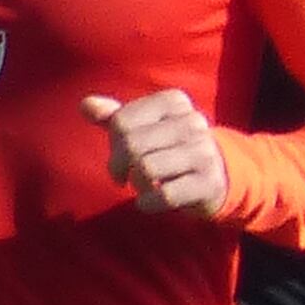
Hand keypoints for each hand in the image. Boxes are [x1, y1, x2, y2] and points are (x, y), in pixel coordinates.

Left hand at [86, 87, 231, 215]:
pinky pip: (163, 195)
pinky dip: (148, 202)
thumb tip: (85, 105)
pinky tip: (150, 200)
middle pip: (131, 145)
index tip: (119, 152)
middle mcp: (193, 122)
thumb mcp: (145, 128)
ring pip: (146, 169)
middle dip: (118, 166)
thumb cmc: (170, 148)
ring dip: (136, 184)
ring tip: (143, 184)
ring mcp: (203, 152)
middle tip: (122, 176)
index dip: (112, 143)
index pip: (121, 121)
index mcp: (174, 101)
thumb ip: (115, 117)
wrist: (219, 176)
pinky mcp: (208, 183)